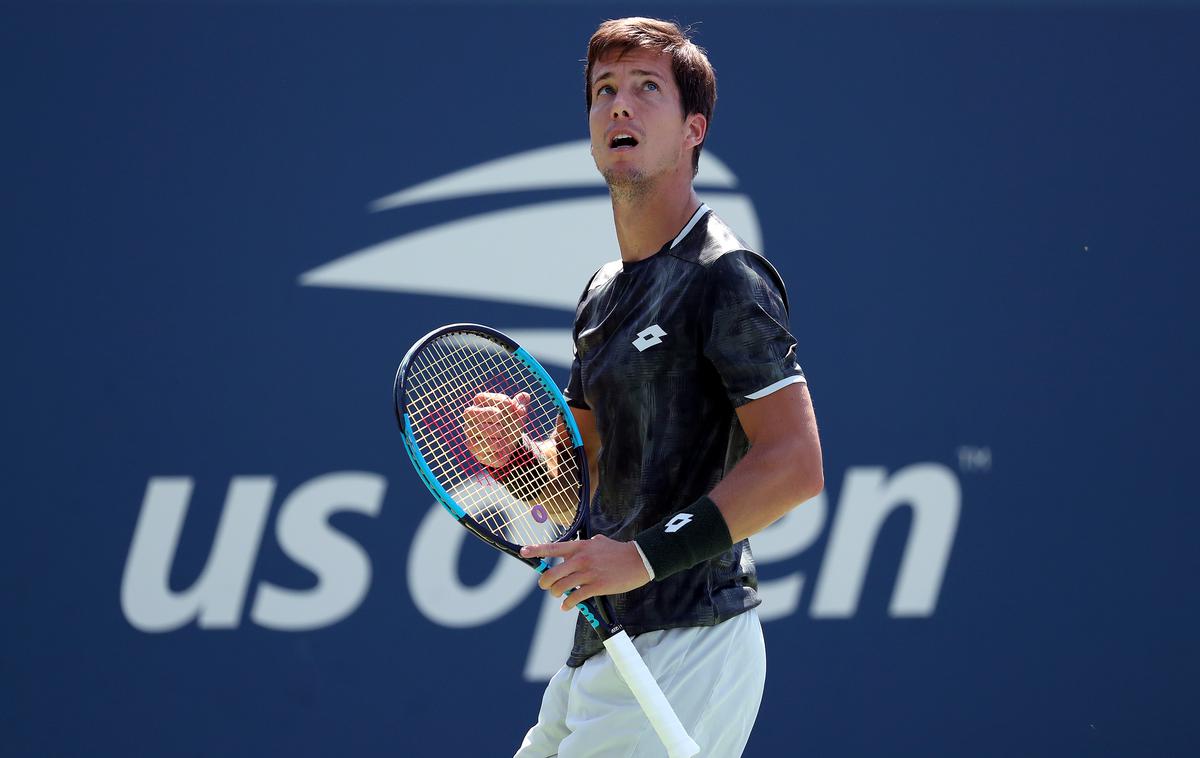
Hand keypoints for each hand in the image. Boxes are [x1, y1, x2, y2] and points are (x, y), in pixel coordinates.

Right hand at [462, 392, 530, 466]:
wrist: (510, 444)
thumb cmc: (510, 424)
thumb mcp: (518, 414)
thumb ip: (521, 404)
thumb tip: (525, 396)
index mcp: (479, 403)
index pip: (481, 398)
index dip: (499, 401)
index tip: (511, 406)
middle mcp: (470, 417)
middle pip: (472, 412)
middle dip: (493, 414)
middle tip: (502, 418)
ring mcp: (469, 432)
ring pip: (482, 430)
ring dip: (499, 431)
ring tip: (503, 433)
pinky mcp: (472, 446)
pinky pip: (485, 445)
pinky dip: (499, 445)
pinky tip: (502, 445)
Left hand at [520, 535, 651, 609]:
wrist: (638, 560)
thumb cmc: (619, 551)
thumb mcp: (599, 542)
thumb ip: (586, 545)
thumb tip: (578, 549)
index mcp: (579, 547)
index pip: (552, 548)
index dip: (535, 550)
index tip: (523, 552)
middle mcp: (580, 559)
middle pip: (551, 574)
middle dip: (545, 583)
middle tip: (546, 587)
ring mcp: (587, 573)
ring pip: (560, 587)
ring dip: (556, 594)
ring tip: (559, 595)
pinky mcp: (596, 587)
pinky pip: (574, 598)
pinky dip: (567, 604)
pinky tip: (567, 606)